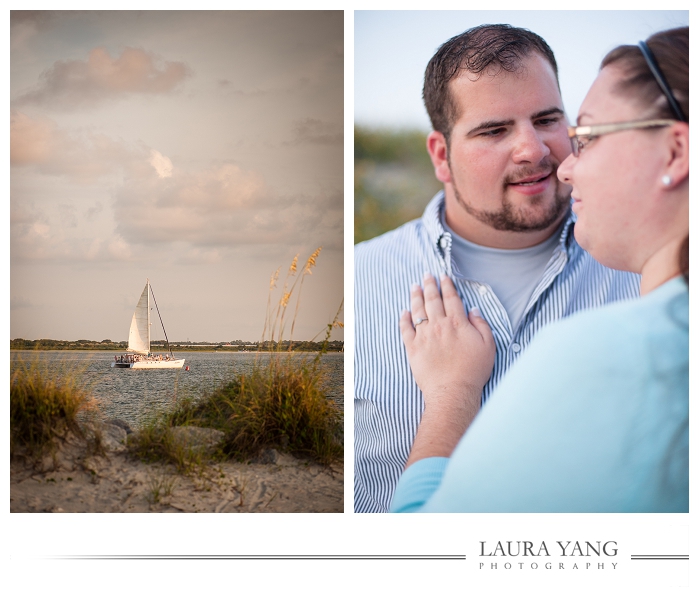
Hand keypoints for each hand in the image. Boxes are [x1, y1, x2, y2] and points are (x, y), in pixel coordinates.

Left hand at [399, 273, 495, 465]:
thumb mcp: (488, 346)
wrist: (453, 391)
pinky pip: (406, 329)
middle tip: (426, 274)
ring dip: (416, 296)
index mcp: (458, 323)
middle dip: (429, 285)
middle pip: (433, 300)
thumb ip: (481, 324)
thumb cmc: (473, 370)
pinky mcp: (413, 347)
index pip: (451, 298)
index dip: (447, 285)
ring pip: (418, 310)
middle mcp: (439, 325)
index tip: (443, 276)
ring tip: (414, 286)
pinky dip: (404, 318)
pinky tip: (404, 311)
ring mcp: (424, 336)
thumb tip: (473, 309)